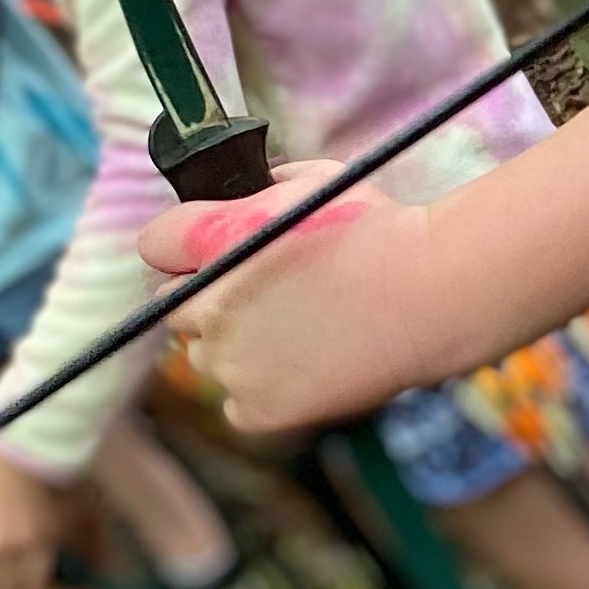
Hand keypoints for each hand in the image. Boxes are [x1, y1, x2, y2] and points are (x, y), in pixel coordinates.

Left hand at [135, 163, 442, 434]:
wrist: (432, 294)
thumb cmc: (380, 230)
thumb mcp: (313, 180)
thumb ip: (258, 191)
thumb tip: (242, 196)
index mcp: (212, 241)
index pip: (155, 244)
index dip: (186, 244)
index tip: (217, 247)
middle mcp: (207, 306)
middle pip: (174, 306)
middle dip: (208, 298)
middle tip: (269, 292)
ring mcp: (230, 364)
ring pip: (205, 357)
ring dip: (234, 345)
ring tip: (299, 329)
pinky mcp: (258, 409)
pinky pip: (237, 401)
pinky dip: (261, 389)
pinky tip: (305, 364)